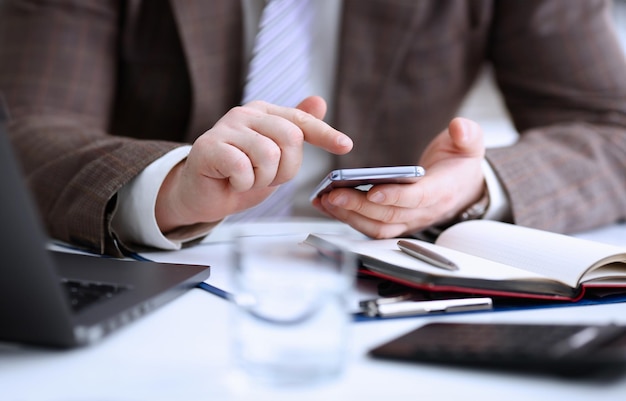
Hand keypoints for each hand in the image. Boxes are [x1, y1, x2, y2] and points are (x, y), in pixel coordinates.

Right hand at [155, 96, 352, 232]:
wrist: (204, 195)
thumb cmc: (240, 174)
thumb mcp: (276, 156)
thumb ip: (295, 131)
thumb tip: (319, 101)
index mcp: (264, 112)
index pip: (301, 120)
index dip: (325, 134)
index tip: (346, 146)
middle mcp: (245, 113)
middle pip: (290, 138)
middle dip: (285, 169)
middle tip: (264, 176)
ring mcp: (225, 128)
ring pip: (268, 154)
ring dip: (262, 179)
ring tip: (247, 179)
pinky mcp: (209, 147)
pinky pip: (242, 168)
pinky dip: (243, 184)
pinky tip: (232, 181)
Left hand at [312, 117, 485, 237]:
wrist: (463, 188)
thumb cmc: (460, 164)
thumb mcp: (470, 145)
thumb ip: (467, 135)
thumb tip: (459, 127)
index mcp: (442, 191)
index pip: (417, 198)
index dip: (395, 196)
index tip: (372, 190)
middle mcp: (424, 212)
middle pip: (389, 215)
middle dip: (359, 206)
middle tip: (333, 194)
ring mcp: (409, 222)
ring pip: (377, 227)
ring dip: (349, 216)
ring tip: (325, 199)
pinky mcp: (395, 224)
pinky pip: (370, 227)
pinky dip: (348, 218)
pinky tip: (328, 204)